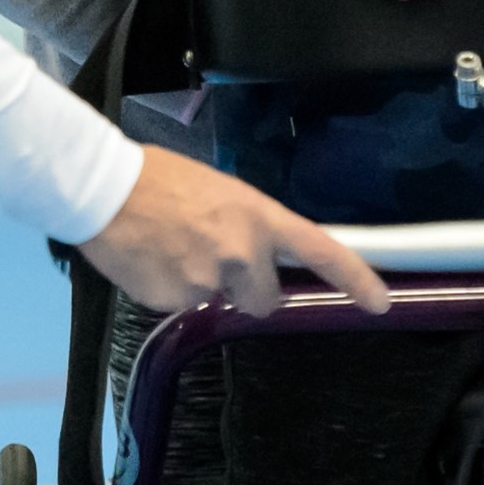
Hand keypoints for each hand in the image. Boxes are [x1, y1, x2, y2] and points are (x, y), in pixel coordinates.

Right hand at [76, 145, 391, 317]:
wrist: (103, 189)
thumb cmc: (159, 179)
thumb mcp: (221, 192)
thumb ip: (248, 227)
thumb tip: (258, 257)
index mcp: (258, 217)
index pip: (321, 251)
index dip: (355, 279)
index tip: (381, 301)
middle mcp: (241, 253)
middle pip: (265, 300)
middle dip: (245, 288)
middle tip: (211, 255)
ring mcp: (207, 281)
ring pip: (218, 301)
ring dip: (202, 285)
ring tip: (171, 248)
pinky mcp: (173, 301)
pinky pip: (181, 305)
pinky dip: (169, 289)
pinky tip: (152, 260)